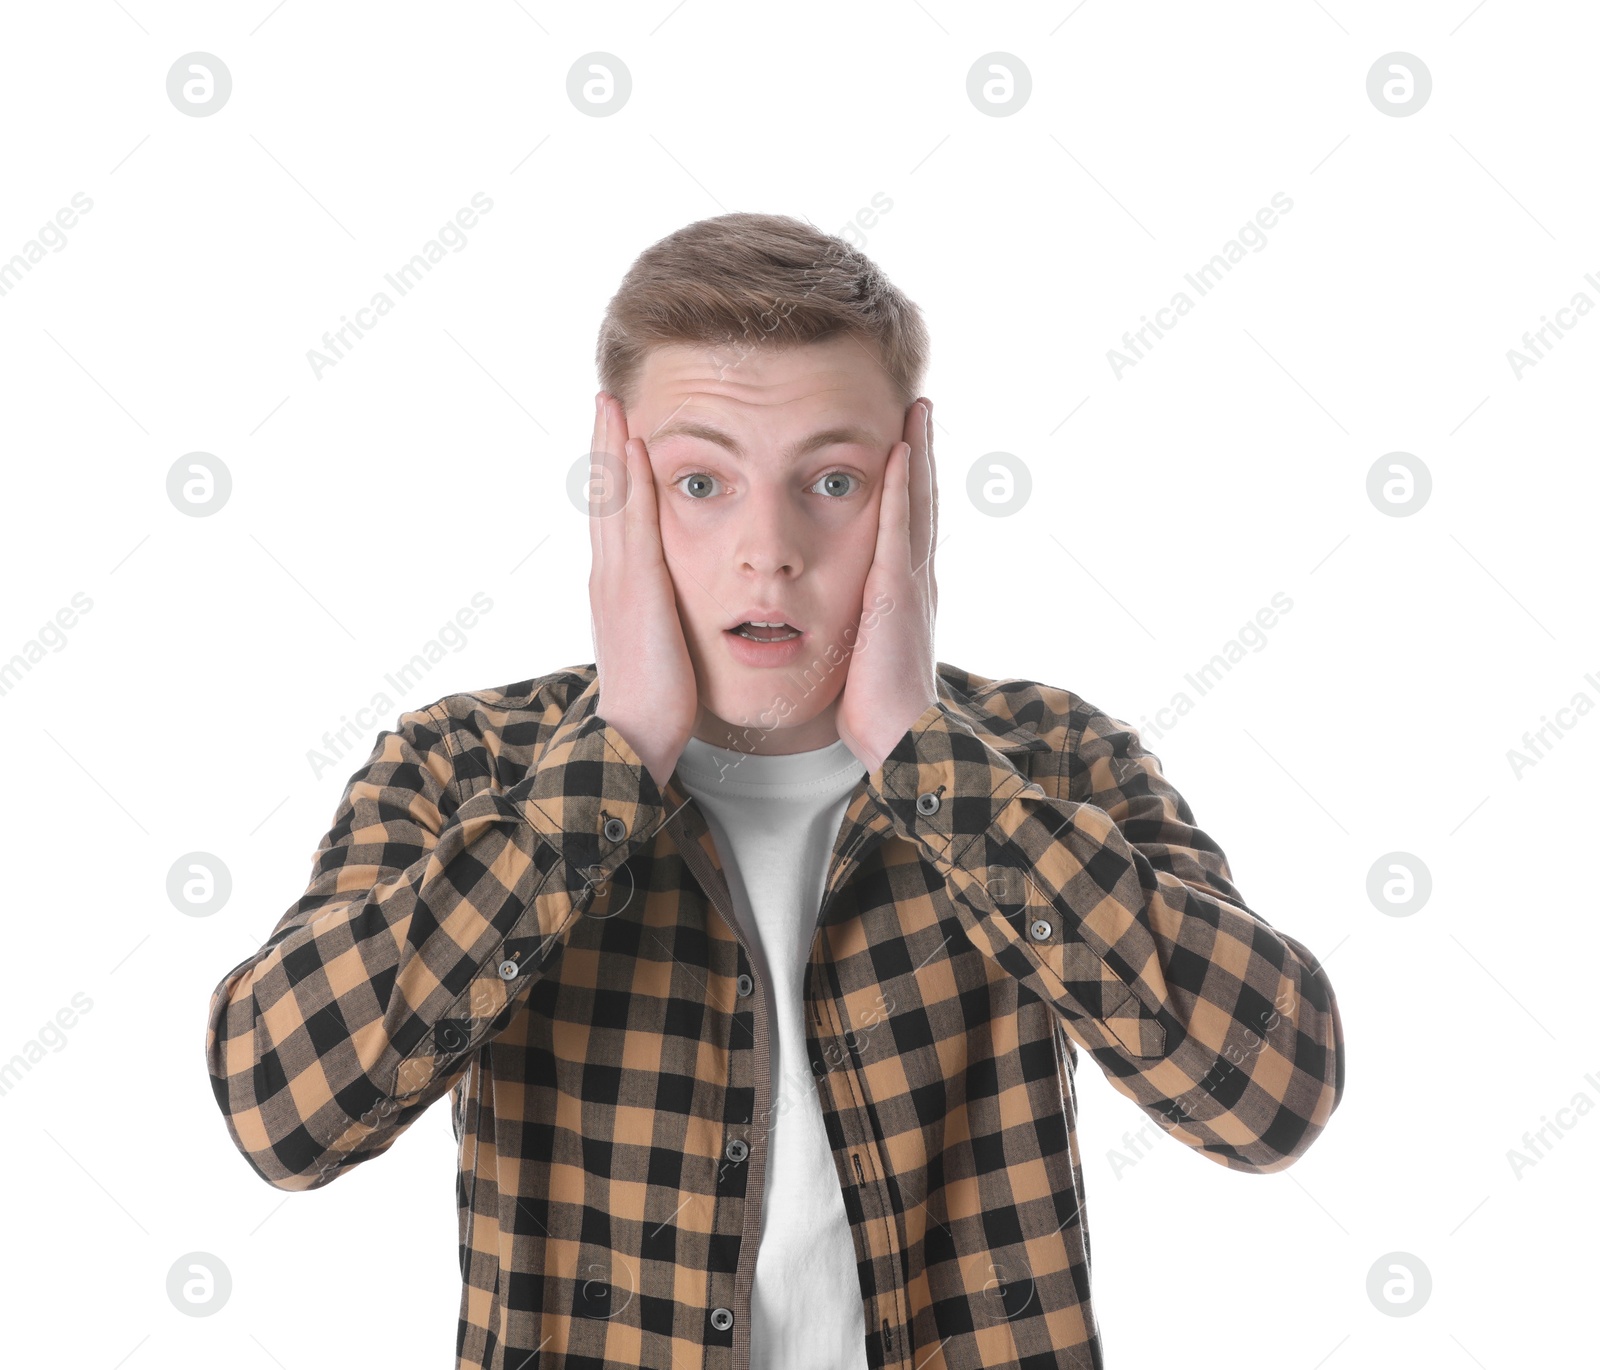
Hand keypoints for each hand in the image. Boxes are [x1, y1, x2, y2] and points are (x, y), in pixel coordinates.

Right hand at [588, 390, 697, 791]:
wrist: (635, 740)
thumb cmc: (657, 703)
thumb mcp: (660, 646)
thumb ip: (663, 616)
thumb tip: (674, 603)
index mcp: (619, 590)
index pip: (615, 518)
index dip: (613, 474)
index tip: (619, 433)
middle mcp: (610, 578)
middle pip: (604, 497)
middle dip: (605, 445)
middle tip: (606, 398)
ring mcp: (617, 582)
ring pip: (611, 501)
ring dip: (611, 448)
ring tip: (613, 403)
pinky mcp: (635, 591)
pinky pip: (632, 524)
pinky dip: (627, 483)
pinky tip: (633, 449)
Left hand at [834, 398, 939, 774]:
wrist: (901, 740)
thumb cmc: (874, 710)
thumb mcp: (860, 657)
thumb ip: (853, 629)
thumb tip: (837, 622)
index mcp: (902, 595)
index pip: (906, 526)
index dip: (907, 485)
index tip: (903, 445)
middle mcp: (914, 581)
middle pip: (920, 503)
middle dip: (920, 455)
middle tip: (918, 408)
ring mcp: (911, 584)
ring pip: (917, 505)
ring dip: (917, 455)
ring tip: (916, 410)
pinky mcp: (898, 593)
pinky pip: (900, 529)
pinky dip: (902, 489)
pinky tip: (900, 453)